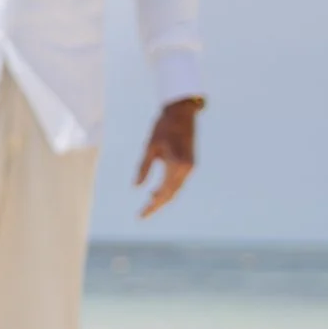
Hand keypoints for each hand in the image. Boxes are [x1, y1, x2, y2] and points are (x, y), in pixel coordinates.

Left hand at [135, 97, 202, 217]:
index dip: (152, 206)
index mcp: (176, 165)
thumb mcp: (149, 147)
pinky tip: (155, 193)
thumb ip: (143, 168)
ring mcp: (191, 167)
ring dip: (162, 198)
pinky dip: (168, 189)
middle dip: (156, 205)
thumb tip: (136, 187)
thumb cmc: (163, 127)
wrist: (182, 113)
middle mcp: (186, 168)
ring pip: (176, 189)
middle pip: (171, 194)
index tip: (141, 215)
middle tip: (142, 215)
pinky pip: (178, 182)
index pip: (163, 193)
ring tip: (147, 205)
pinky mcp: (190, 164)